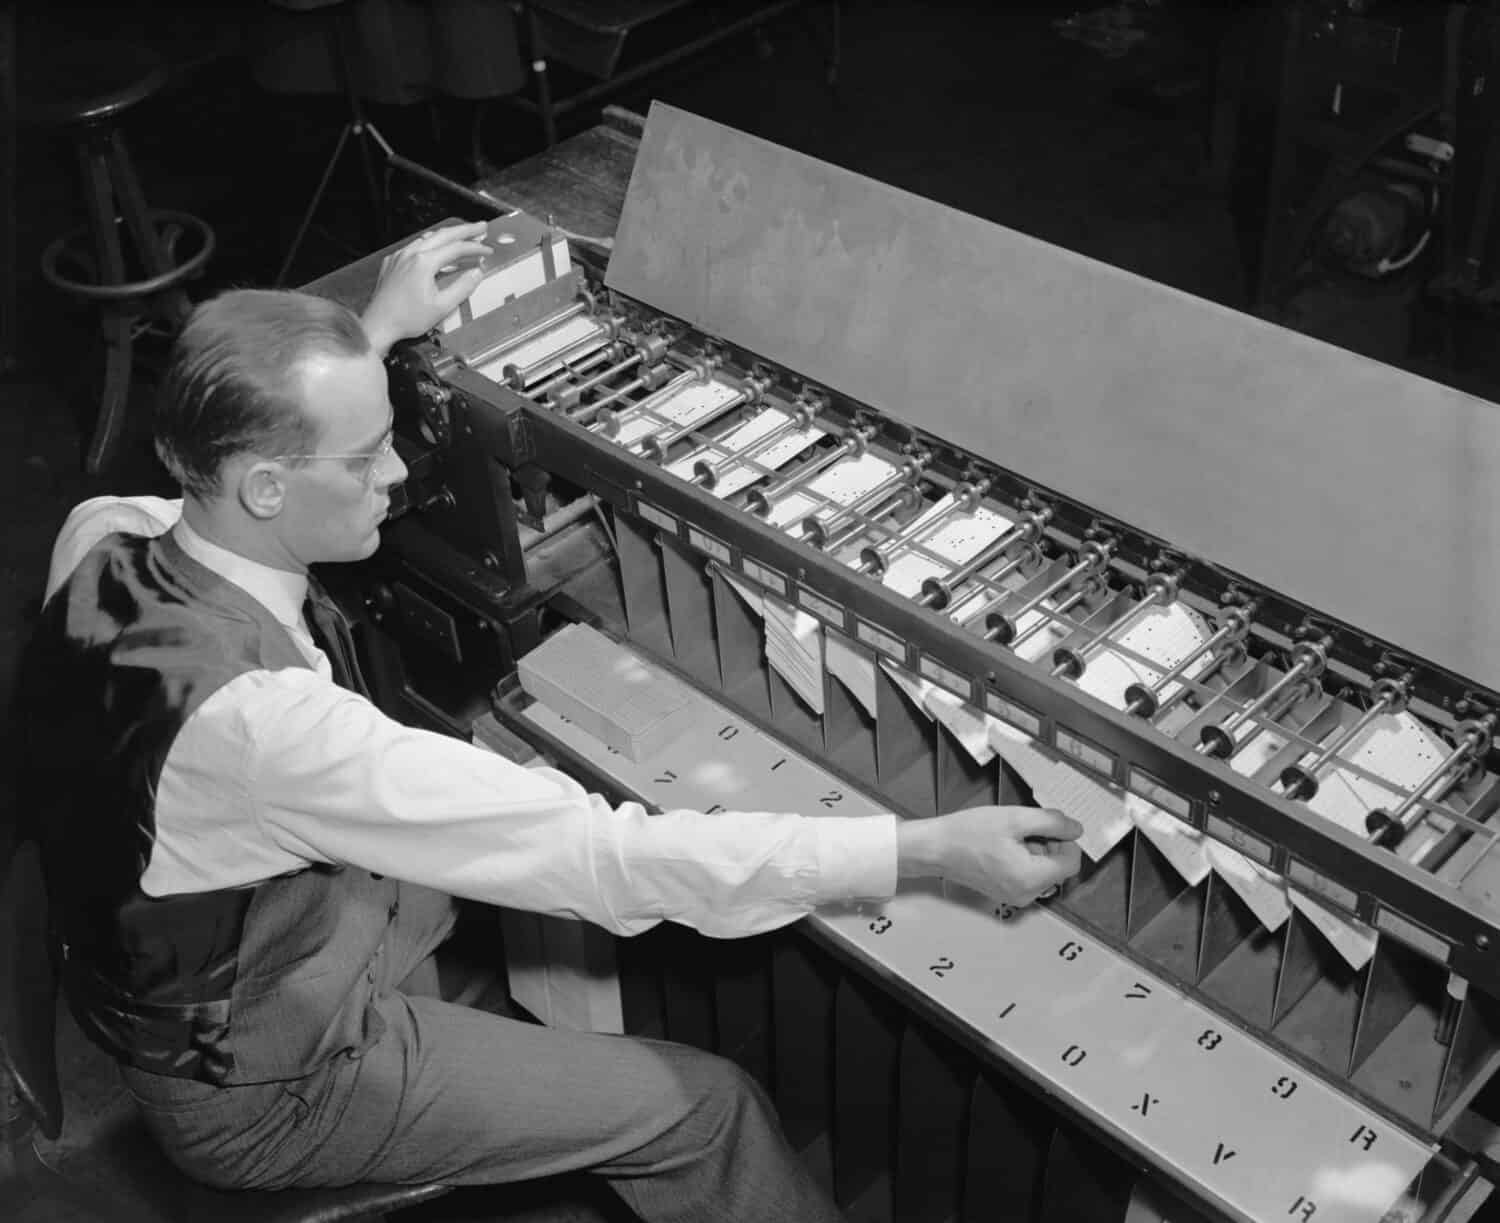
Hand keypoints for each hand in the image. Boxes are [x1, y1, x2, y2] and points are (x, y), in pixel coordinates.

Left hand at [360, 221, 492, 355]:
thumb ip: (462, 288)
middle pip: (443, 235)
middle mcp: (410, 254)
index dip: (475, 248)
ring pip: (427, 238)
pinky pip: (414, 246)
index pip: (456, 248)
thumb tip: (476, 273)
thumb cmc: (406, 319)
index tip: (487, 250)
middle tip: (480, 227)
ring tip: (461, 235)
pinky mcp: (392, 263)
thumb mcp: (442, 307)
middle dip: (464, 230)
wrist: (379, 325)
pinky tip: (435, 249)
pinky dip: (430, 244)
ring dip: (447, 235)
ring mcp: (399, 257)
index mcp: (424, 263)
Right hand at [896, 805, 1082, 906]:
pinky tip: (1004, 845)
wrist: (935, 849)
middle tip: (1025, 826)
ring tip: (1011, 835)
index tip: (1048, 825)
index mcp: (1031, 878)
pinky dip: (1025, 859)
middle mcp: (1027, 894)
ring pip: (1044, 871)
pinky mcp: (1006, 893)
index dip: (1066, 840)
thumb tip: (1076, 829)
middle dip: (1049, 844)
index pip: (1071, 862)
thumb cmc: (968, 833)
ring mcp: (1016, 897)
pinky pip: (1029, 876)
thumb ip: (1051, 822)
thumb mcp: (1014, 818)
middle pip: (1058, 868)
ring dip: (1036, 850)